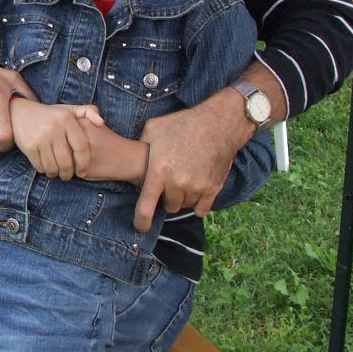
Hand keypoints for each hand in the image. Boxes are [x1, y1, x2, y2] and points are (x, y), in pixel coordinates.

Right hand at [10, 100, 99, 178]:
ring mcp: (40, 138)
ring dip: (57, 174)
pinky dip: (45, 171)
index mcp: (66, 119)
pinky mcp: (29, 146)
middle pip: (67, 162)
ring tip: (59, 173)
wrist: (20, 112)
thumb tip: (102, 123)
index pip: (81, 147)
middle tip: (69, 175)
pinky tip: (47, 168)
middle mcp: (54, 128)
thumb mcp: (68, 110)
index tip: (83, 171)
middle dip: (69, 173)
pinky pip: (41, 167)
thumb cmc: (50, 115)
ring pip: (53, 167)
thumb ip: (88, 112)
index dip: (84, 163)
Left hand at [133, 96, 246, 230]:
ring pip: (184, 206)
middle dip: (166, 197)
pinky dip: (198, 203)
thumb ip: (141, 148)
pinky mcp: (212, 189)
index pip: (145, 207)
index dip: (141, 222)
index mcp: (158, 172)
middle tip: (170, 181)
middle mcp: (177, 184)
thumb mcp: (153, 129)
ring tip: (184, 178)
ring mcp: (196, 188)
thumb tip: (135, 161)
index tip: (141, 227)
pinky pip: (202, 209)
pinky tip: (196, 190)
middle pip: (168, 206)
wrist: (217, 124)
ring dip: (182, 198)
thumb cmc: (182, 124)